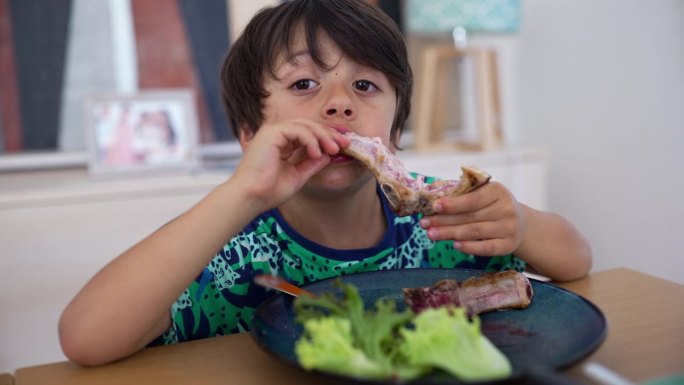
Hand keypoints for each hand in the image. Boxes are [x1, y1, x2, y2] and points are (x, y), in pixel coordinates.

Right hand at [230, 118, 348, 210]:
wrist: (251, 197)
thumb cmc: (269, 191)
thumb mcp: (298, 175)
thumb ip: (312, 164)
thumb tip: (328, 155)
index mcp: (281, 143)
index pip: (308, 133)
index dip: (326, 137)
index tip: (343, 146)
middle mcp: (276, 134)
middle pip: (309, 125)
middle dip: (329, 133)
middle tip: (345, 143)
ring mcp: (272, 131)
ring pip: (305, 125)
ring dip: (323, 136)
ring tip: (334, 149)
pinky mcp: (271, 133)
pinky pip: (298, 130)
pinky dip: (310, 140)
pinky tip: (317, 153)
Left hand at [419, 181, 525, 256]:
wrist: (521, 223)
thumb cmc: (493, 205)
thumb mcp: (484, 193)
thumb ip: (462, 194)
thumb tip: (433, 200)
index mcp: (498, 191)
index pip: (472, 199)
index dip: (452, 204)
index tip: (434, 207)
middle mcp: (506, 209)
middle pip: (470, 217)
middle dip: (444, 221)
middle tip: (424, 224)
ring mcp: (509, 228)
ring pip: (474, 232)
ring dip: (450, 234)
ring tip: (431, 234)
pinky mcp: (508, 245)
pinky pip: (486, 248)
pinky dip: (469, 247)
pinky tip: (455, 245)